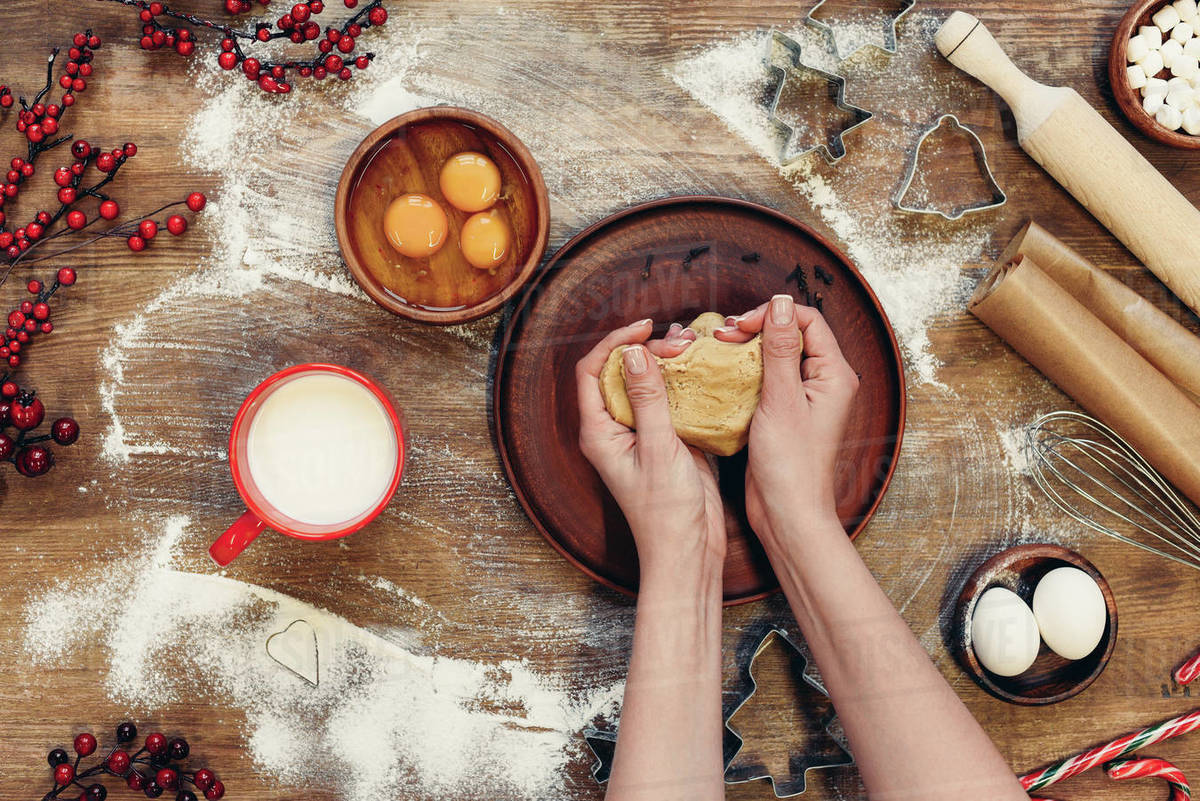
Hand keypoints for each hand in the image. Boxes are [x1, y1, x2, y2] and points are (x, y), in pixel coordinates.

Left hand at [575, 319, 725, 583]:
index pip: (592, 372)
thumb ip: (647, 400)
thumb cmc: (665, 512)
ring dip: (669, 363)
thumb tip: (633, 354)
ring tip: (694, 347)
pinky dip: (687, 382)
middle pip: (622, 372)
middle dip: (649, 350)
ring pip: (649, 383)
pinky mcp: (669, 439)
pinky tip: (706, 370)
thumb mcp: (658, 450)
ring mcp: (643, 433)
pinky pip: (672, 401)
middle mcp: (616, 429)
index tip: (644, 328)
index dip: (613, 343)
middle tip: (680, 342)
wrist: (688, 551)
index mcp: (599, 431)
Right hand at [714, 295, 858, 549]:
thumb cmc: (791, 465)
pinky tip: (720, 374)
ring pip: (774, 356)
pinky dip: (742, 372)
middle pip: (789, 335)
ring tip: (717, 350)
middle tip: (722, 336)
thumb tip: (780, 303)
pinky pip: (764, 380)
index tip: (739, 326)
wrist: (787, 515)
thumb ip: (781, 349)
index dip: (772, 315)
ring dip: (745, 350)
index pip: (806, 321)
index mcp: (834, 375)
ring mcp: (802, 398)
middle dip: (754, 329)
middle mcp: (822, 382)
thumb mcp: (782, 400)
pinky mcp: (782, 413)